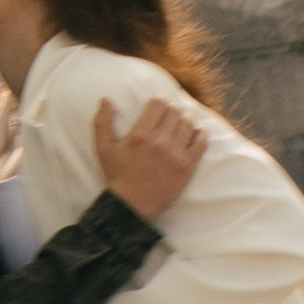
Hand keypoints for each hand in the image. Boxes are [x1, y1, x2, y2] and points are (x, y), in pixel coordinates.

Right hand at [94, 91, 205, 220]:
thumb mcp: (103, 149)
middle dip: (173, 109)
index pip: (158, 103)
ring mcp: (175, 154)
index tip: (160, 105)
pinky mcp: (187, 166)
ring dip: (186, 120)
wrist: (132, 204)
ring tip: (181, 123)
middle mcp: (159, 141)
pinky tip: (194, 135)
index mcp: (140, 134)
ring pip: (188, 124)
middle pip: (175, 111)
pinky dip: (199, 135)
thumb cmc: (118, 175)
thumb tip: (105, 99)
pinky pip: (201, 142)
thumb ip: (102, 122)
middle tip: (170, 114)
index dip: (160, 101)